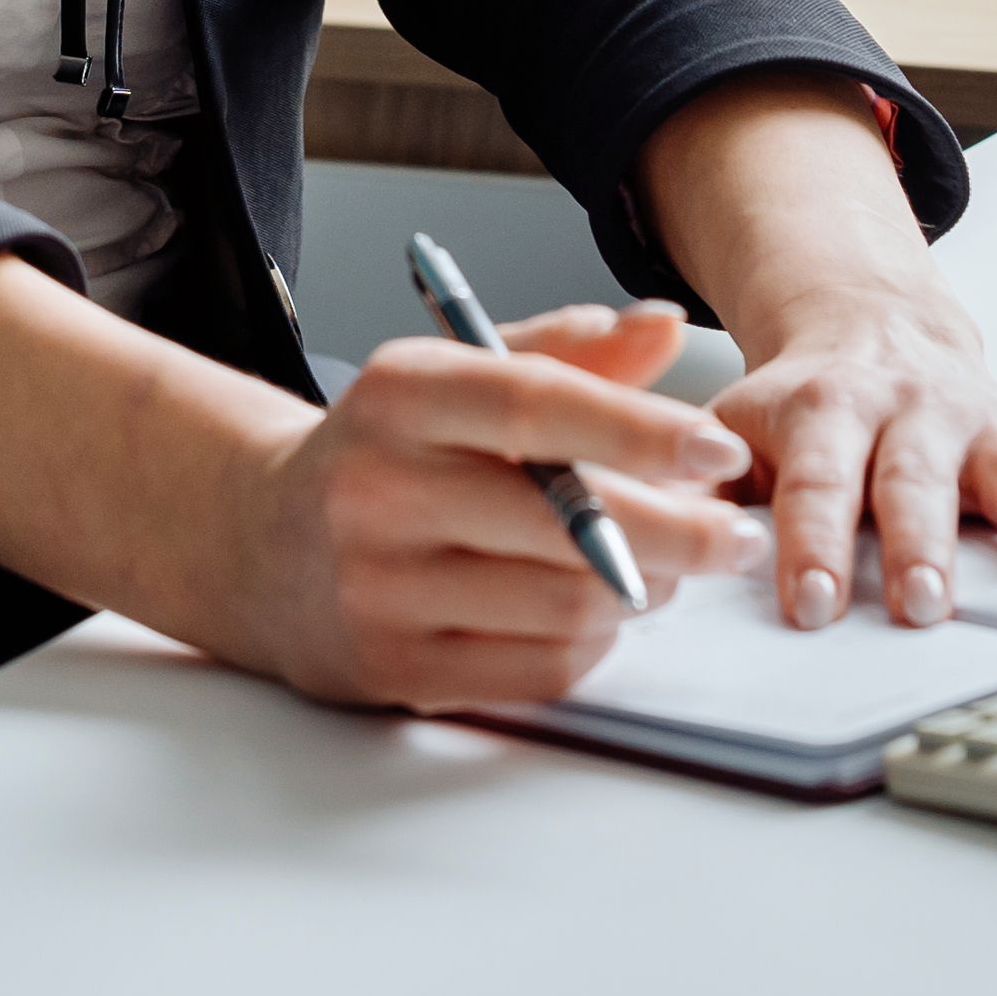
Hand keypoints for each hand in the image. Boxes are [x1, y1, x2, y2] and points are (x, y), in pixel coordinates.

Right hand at [206, 299, 767, 708]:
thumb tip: (664, 326)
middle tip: (736, 533)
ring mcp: (380, 588)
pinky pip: (537, 668)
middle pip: (564, 522)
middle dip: (678, 533)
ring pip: (563, 602)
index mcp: (397, 395)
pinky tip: (598, 610)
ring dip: (642, 589)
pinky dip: (591, 642)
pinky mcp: (394, 669)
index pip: (534, 404)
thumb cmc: (385, 452)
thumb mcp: (458, 375)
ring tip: (668, 567)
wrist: (259, 545)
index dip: (642, 429)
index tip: (720, 449)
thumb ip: (568, 353)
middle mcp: (378, 489)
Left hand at [709, 287, 996, 630]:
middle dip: (921, 542)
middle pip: (916, 479)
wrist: (867, 324)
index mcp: (822, 409)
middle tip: (923, 604)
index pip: (814, 482)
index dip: (811, 541)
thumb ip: (696, 489)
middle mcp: (909, 410)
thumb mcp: (729, 431)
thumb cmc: (798, 408)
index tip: (810, 604)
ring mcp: (982, 421)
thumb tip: (650, 555)